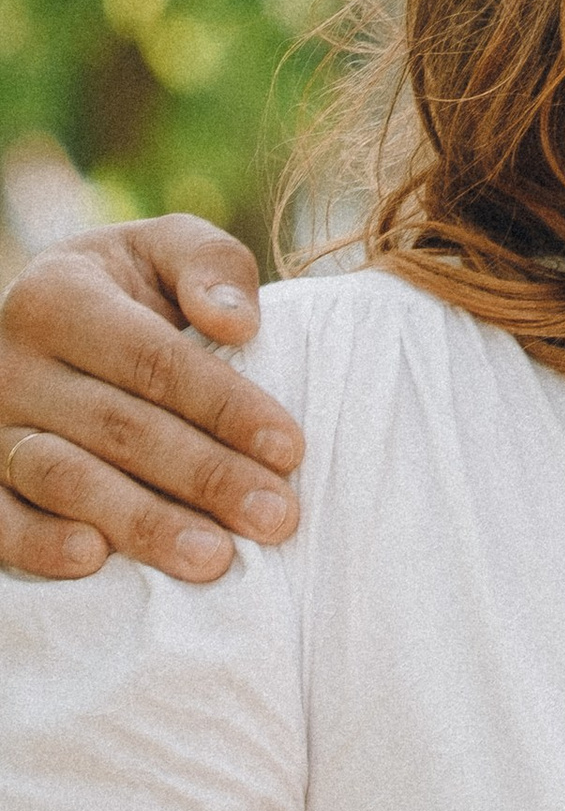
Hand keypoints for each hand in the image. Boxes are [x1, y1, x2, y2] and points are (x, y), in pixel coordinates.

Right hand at [0, 219, 302, 579]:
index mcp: (60, 296)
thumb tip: (238, 324)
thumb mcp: (164, 249)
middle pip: (121, 428)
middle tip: (276, 517)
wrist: (42, 318)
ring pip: (66, 480)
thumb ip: (209, 265)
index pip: (154, 360)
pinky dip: (40, 545)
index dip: (224, 406)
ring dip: (142, 523)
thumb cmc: (127, 287)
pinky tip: (96, 562)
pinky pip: (0, 522)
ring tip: (213, 557)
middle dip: (206, 477)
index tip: (289, 448)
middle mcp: (14, 363)